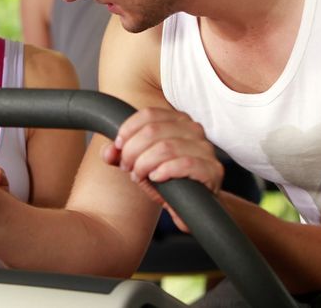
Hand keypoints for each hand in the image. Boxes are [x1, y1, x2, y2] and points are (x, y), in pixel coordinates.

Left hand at [102, 107, 223, 230]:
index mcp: (177, 120)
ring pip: (166, 147)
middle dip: (133, 151)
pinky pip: (185, 164)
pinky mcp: (213, 169)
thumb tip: (107, 152)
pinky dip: (165, 171)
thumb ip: (122, 156)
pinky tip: (156, 178)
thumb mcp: (140, 165)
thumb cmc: (168, 180)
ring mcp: (205, 149)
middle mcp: (194, 129)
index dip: (128, 130)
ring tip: (139, 176)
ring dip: (145, 163)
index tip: (118, 147)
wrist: (197, 206)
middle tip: (128, 167)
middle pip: (153, 130)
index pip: (149, 114)